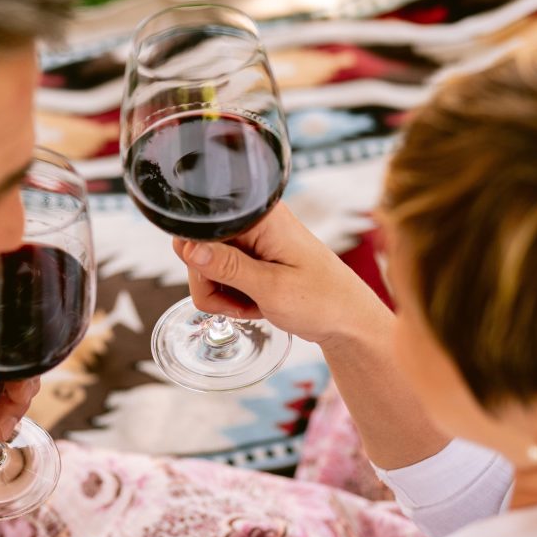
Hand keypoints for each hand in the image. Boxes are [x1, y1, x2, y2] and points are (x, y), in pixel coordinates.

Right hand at [172, 203, 383, 347]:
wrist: (348, 320)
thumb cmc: (323, 301)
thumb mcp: (272, 288)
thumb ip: (228, 267)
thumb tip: (187, 247)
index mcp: (260, 216)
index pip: (200, 229)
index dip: (201, 262)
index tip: (225, 287)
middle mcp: (253, 220)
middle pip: (198, 249)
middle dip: (213, 284)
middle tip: (246, 302)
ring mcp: (252, 238)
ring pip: (205, 266)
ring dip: (224, 294)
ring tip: (257, 304)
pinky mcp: (253, 255)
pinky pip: (222, 275)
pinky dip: (233, 296)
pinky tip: (256, 304)